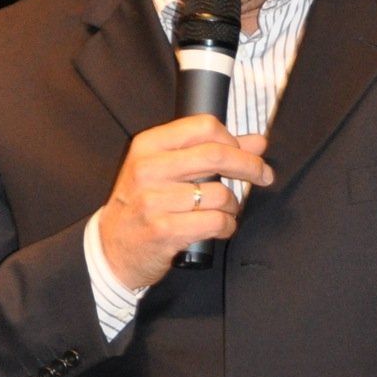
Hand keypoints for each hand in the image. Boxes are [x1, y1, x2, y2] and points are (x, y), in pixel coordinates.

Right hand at [97, 116, 273, 290]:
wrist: (111, 249)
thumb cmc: (143, 206)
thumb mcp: (166, 171)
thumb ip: (208, 151)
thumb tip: (257, 142)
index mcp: (148, 146)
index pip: (203, 126)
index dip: (233, 139)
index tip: (247, 153)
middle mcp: (148, 169)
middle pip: (216, 155)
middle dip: (250, 166)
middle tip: (264, 175)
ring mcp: (153, 201)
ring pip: (220, 194)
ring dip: (234, 205)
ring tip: (227, 211)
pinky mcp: (163, 231)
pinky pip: (215, 222)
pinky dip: (227, 226)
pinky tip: (222, 228)